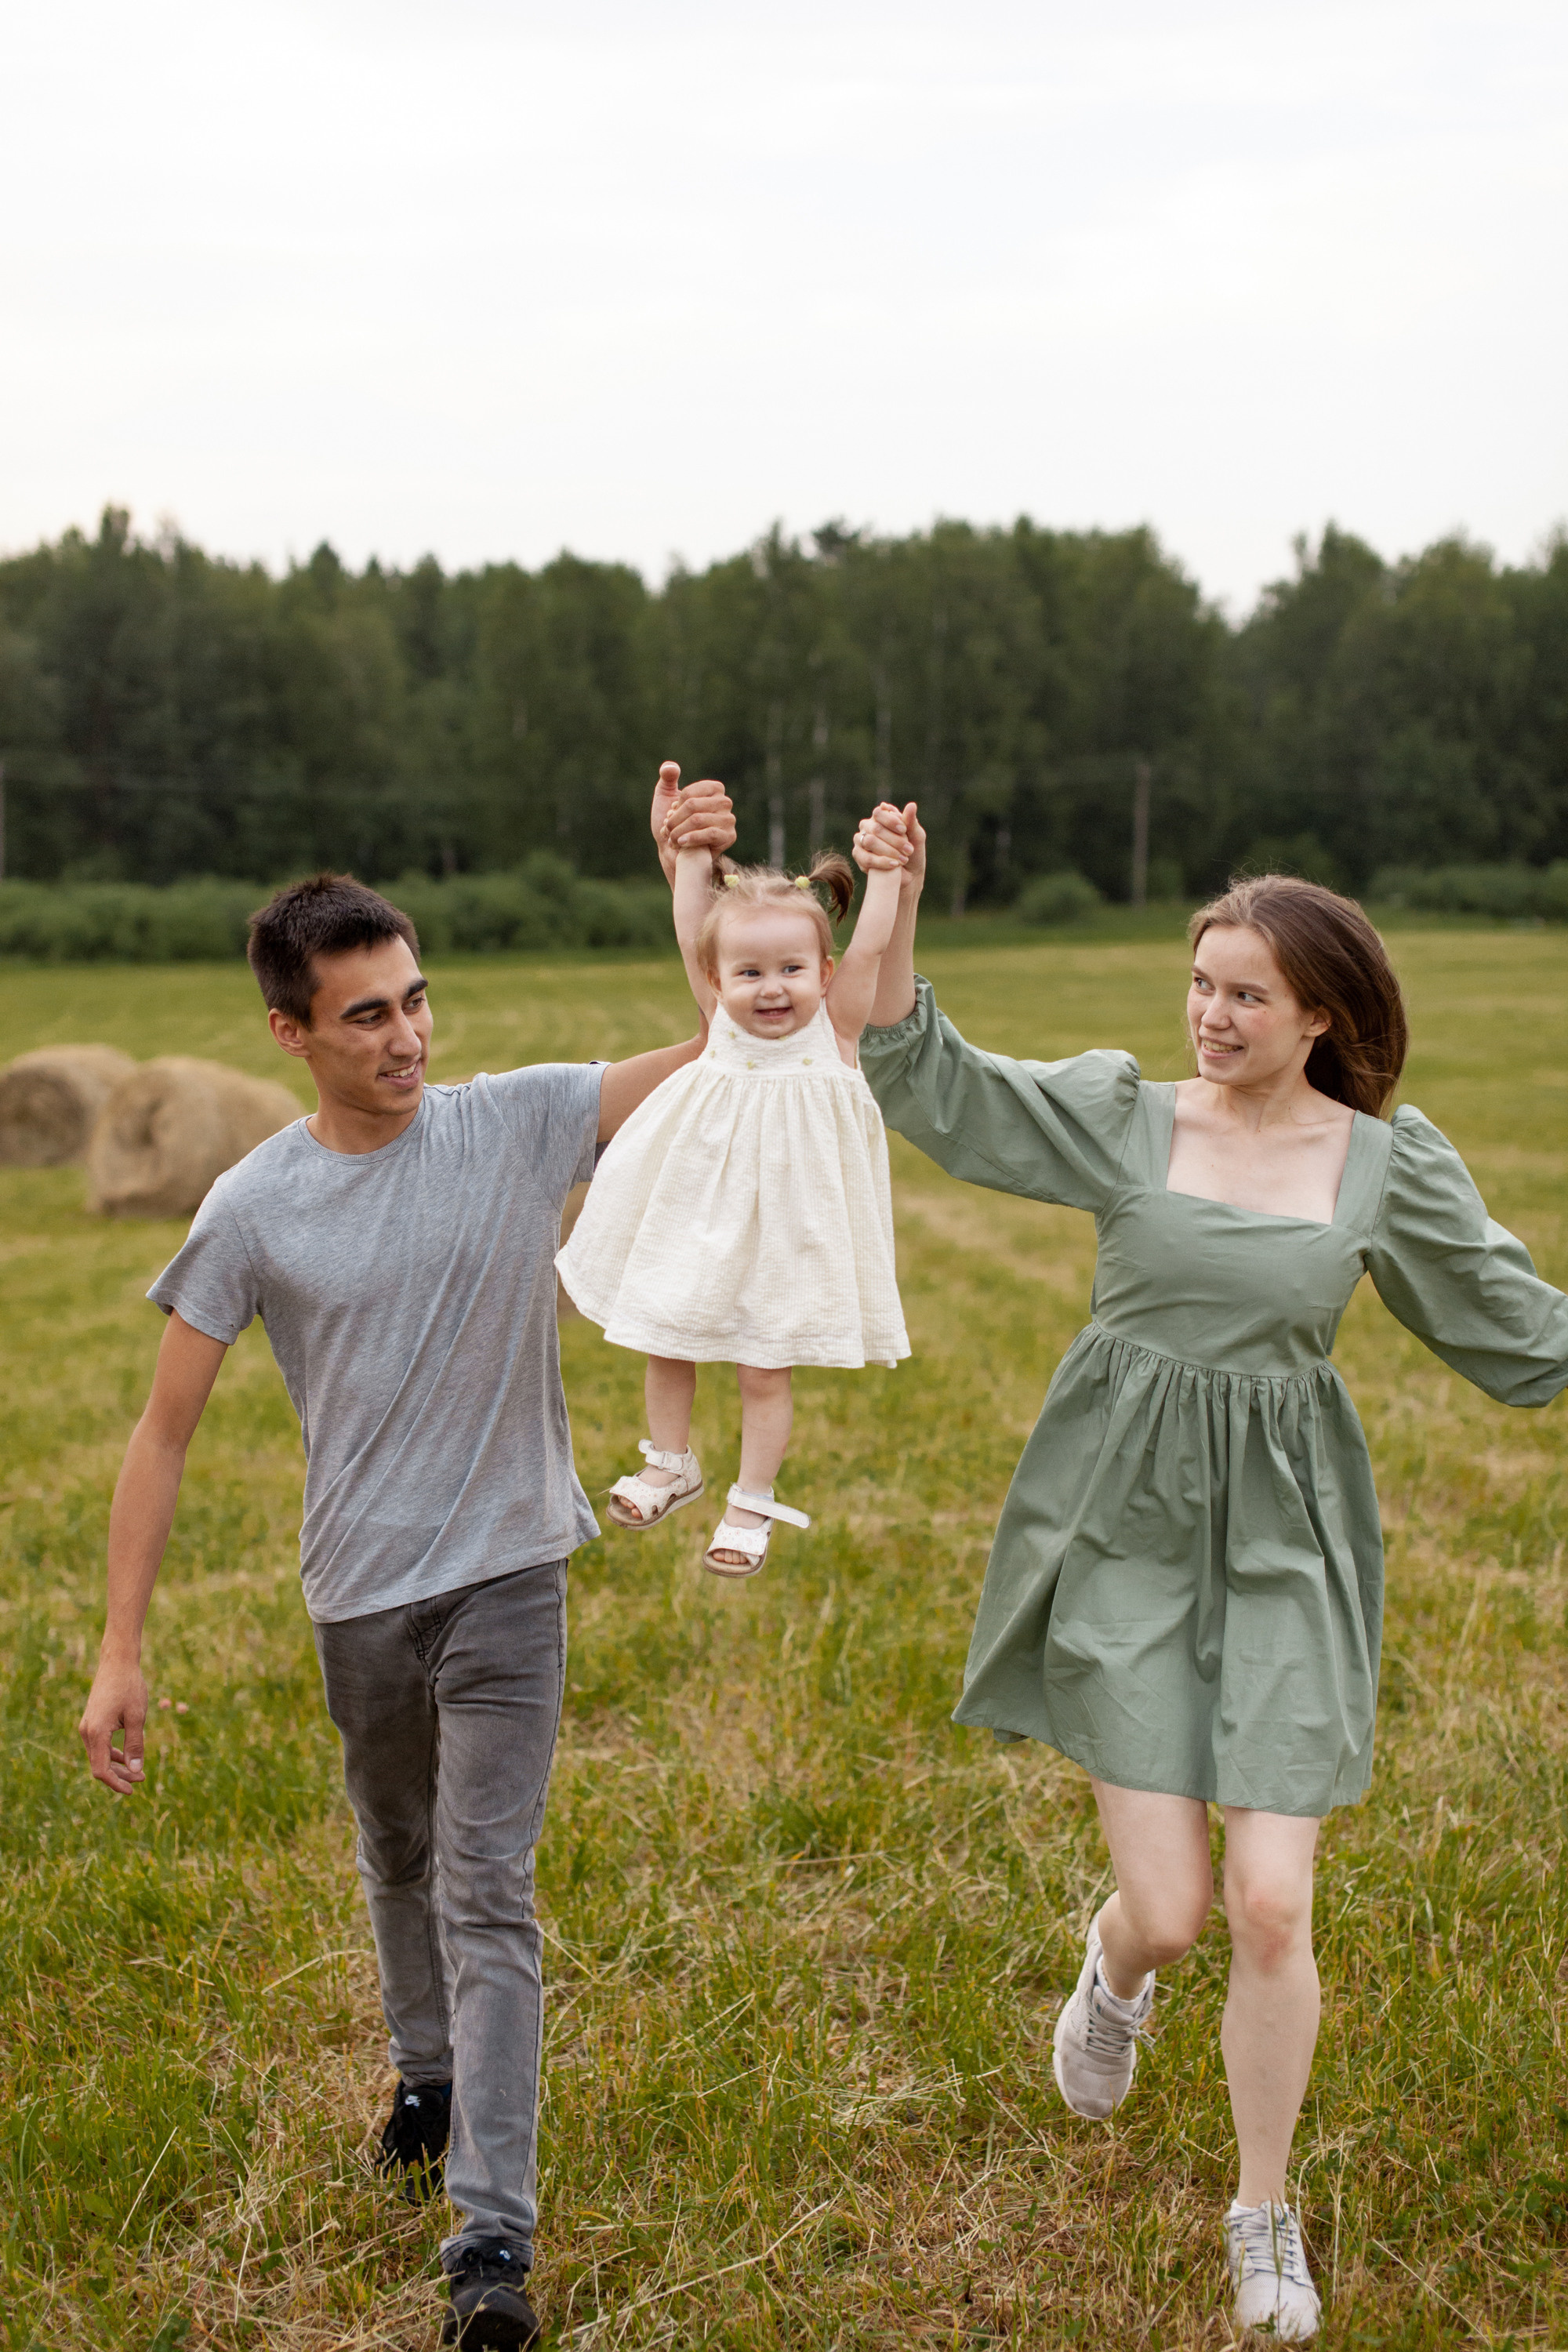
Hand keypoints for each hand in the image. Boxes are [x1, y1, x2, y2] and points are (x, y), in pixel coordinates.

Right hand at [79, 1652, 148, 1794]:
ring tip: (139, 1771)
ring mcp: (87, 1726)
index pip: (101, 1770)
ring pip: (99, 1756)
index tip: (133, 1790)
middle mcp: (87, 1731)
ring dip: (117, 1765)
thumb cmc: (130, 1687)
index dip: (116, 1783)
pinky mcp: (92, 1721)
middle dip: (120, 1775)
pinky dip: (113, 1754)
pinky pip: (100, 1745)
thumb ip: (135, 1744)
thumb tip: (136, 1770)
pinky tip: (128, 1756)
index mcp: (96, 1732)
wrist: (117, 1662)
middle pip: (100, 1765)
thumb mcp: (137, 1717)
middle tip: (143, 1778)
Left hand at [652, 762, 735, 880]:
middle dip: (674, 820)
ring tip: (672, 839)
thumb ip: (667, 778)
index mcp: (713, 789)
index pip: (689, 793)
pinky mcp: (729, 836)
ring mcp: (729, 819)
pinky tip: (680, 844)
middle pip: (692, 805)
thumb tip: (670, 767)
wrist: (673, 853)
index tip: (671, 813)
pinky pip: (709, 834)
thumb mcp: (664, 797)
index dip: (675, 806)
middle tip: (668, 830)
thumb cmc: (671, 824)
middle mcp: (724, 801)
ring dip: (678, 831)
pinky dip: (690, 839)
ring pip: (697, 820)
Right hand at [854, 801, 915, 873]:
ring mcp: (861, 841)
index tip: (904, 830)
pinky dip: (881, 861)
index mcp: (880, 817)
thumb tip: (911, 805)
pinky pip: (866, 858)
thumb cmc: (913, 852)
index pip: (879, 813)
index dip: (891, 821)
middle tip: (909, 850)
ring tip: (903, 859)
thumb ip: (911, 822)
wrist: (909, 875)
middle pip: (875, 829)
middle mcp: (868, 827)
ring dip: (889, 851)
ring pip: (869, 842)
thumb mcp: (916, 836)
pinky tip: (894, 865)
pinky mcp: (859, 856)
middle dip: (894, 840)